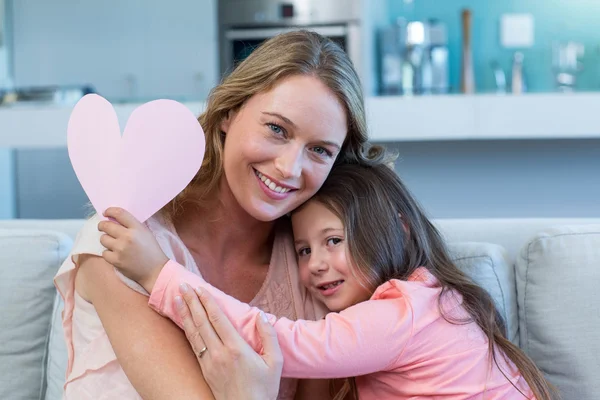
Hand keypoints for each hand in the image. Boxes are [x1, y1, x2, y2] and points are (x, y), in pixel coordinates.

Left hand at [98, 207, 168, 291]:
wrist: (155, 271)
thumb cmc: (152, 250)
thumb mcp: (146, 233)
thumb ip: (132, 225)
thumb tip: (115, 219)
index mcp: (137, 228)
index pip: (119, 213)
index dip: (110, 211)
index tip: (106, 212)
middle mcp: (127, 237)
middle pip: (106, 225)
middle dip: (102, 225)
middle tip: (103, 227)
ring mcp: (120, 249)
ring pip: (103, 239)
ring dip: (106, 240)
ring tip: (113, 243)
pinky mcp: (115, 260)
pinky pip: (104, 252)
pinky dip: (108, 253)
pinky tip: (116, 254)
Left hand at [177, 283, 282, 399]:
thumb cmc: (263, 389)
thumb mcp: (275, 362)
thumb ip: (269, 337)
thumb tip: (261, 316)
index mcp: (236, 348)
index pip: (217, 319)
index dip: (207, 301)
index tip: (200, 288)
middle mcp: (219, 353)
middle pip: (201, 322)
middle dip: (191, 302)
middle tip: (182, 285)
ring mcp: (209, 362)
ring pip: (194, 332)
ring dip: (185, 313)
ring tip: (177, 298)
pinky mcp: (205, 370)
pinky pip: (194, 345)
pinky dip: (187, 330)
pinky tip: (183, 322)